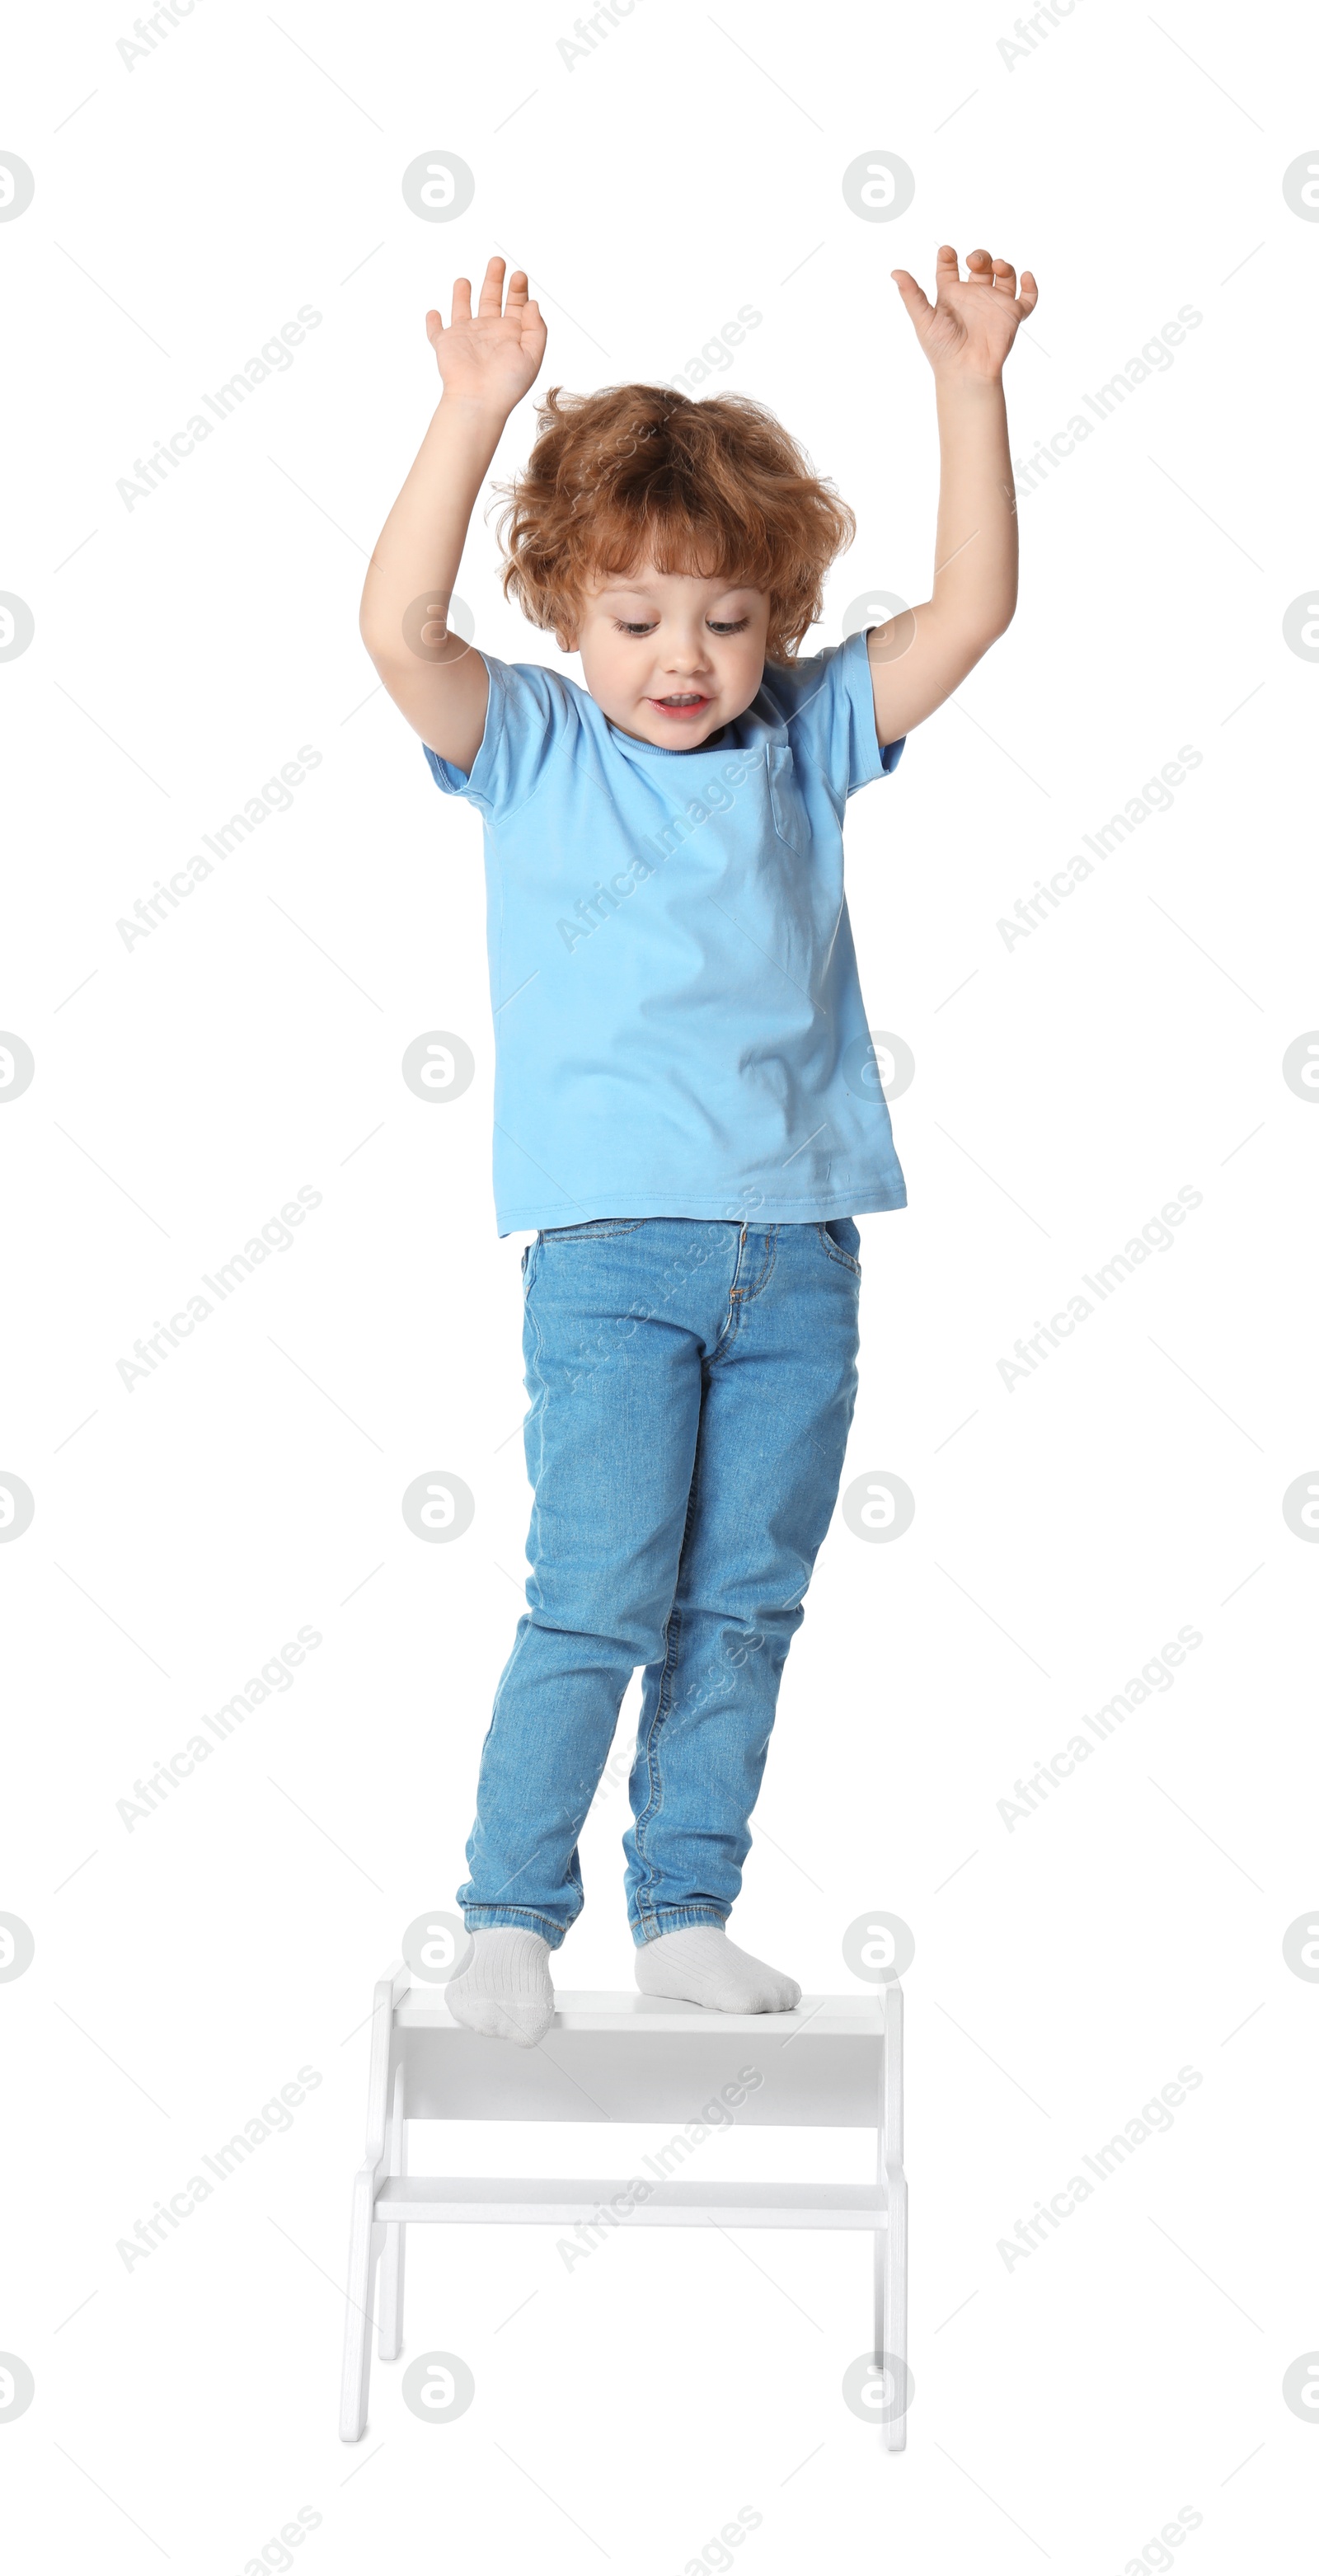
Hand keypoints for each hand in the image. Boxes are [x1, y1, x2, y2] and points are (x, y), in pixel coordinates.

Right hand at [425, 255, 545, 412]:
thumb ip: (536, 328)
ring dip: (462, 295)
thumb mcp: (532, 355)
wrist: (478, 400)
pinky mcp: (445, 344)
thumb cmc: (506, 384)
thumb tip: (533, 304)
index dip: (518, 289)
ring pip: (462, 310)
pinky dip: (433, 323)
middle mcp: (488, 333)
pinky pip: (436, 331)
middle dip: (495, 280)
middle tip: (498, 262)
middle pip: (491, 300)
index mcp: (510, 335)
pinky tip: (433, 313)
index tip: (519, 276)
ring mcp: (466, 337)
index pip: (516, 305)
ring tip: (464, 281)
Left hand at [891, 245, 1037, 382]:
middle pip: (980, 265)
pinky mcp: (1012, 316)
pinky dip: (1031, 286)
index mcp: (951, 296)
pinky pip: (1028, 299)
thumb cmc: (942, 351)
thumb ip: (912, 295)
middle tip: (973, 260)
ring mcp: (994, 305)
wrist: (965, 372)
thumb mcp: (923, 320)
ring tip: (998, 267)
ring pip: (1004, 275)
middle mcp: (973, 297)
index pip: (948, 268)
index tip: (946, 252)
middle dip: (980, 255)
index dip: (947, 256)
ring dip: (1004, 266)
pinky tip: (1026, 277)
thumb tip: (895, 272)